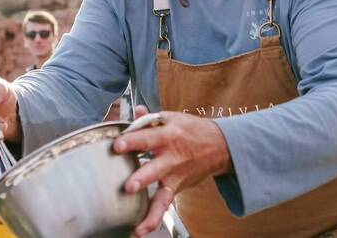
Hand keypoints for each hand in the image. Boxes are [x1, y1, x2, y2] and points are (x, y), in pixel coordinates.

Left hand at [112, 108, 232, 236]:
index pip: (148, 137)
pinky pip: (165, 205)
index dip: (132, 141)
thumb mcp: (171, 118)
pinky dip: (153, 219)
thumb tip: (135, 110)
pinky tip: (139, 231)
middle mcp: (172, 157)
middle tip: (129, 186)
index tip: (117, 145)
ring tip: (137, 222)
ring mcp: (175, 175)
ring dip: (150, 209)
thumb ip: (149, 118)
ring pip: (162, 194)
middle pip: (156, 169)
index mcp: (168, 136)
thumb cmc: (189, 130)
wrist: (220, 146)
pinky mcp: (177, 188)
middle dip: (142, 178)